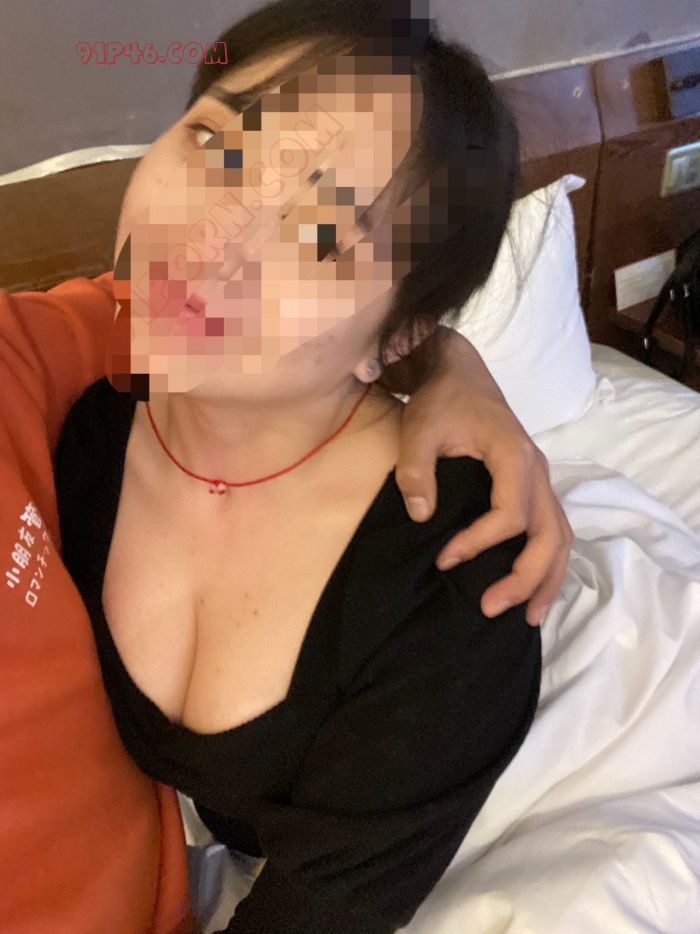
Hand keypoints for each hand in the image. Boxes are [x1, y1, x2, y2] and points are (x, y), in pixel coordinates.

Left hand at [393, 331, 572, 626]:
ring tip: (528, 617)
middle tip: (490, 608)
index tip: (444, 559)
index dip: (479, 542)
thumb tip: (422, 517)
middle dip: (524, 577)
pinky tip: (534, 589)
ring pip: (560, 536)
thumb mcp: (419, 429)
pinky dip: (549, 563)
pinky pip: (553, 529)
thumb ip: (417, 472)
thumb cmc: (440, 401)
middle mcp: (537, 470)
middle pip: (548, 534)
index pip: (510, 513)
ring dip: (547, 578)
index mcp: (513, 456)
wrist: (458, 373)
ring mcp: (541, 479)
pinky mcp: (534, 486)